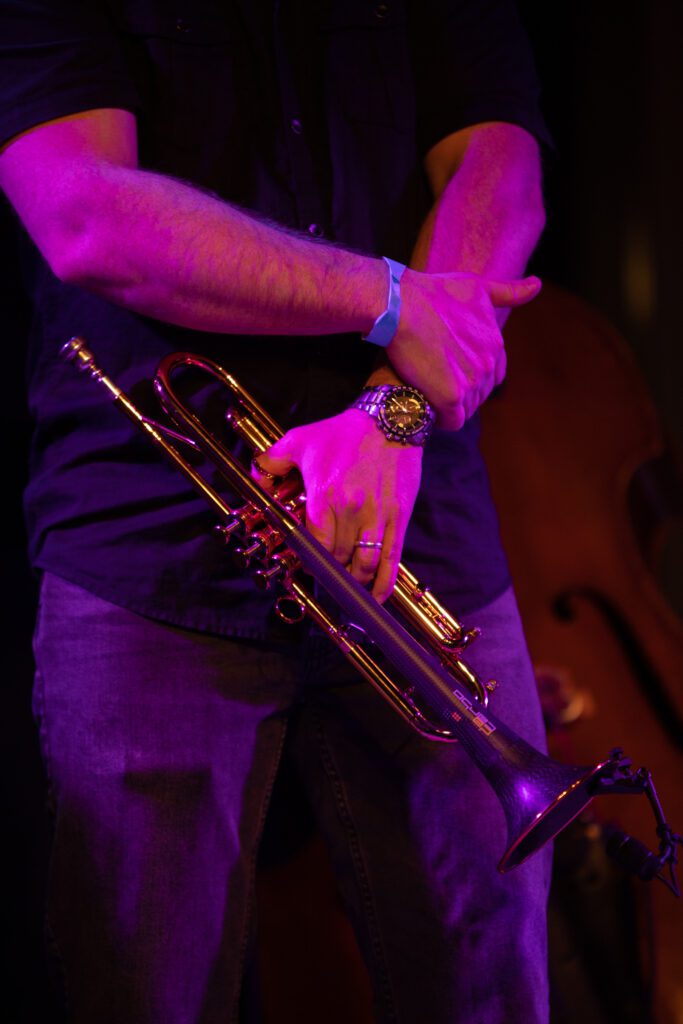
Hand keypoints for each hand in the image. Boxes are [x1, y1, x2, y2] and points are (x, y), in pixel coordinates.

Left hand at [251, 410, 422, 601]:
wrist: (390, 419)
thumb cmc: (343, 431)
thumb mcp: (299, 440)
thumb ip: (271, 462)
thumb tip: (256, 479)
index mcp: (324, 495)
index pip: (313, 545)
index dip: (309, 561)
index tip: (307, 565)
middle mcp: (351, 510)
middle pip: (337, 558)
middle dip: (330, 572)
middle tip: (325, 577)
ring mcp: (377, 516)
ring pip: (364, 565)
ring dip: (354, 581)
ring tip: (348, 584)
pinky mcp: (398, 517)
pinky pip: (392, 559)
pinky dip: (383, 583)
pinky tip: (377, 596)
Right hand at [388, 269, 540, 428]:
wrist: (401, 306)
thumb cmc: (433, 293)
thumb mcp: (476, 288)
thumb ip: (508, 293)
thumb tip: (537, 285)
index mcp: (495, 344)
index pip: (493, 377)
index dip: (473, 377)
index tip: (451, 370)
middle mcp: (487, 365)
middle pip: (479, 395)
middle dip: (460, 392)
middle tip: (434, 382)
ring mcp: (471, 383)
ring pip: (466, 410)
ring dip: (449, 407)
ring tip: (427, 393)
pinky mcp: (450, 397)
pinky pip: (451, 421)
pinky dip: (440, 419)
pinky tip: (426, 406)